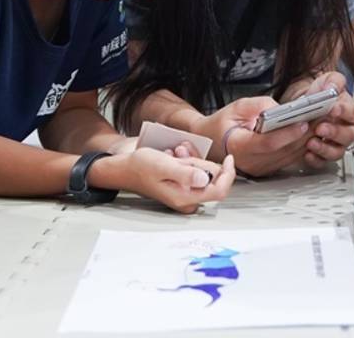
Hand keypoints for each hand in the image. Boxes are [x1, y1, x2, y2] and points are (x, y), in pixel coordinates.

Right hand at [120, 149, 235, 213]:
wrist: (125, 168)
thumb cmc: (140, 167)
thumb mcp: (164, 166)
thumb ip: (185, 174)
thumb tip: (206, 179)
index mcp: (185, 198)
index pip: (219, 190)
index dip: (228, 174)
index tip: (229, 158)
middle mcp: (187, 200)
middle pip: (211, 179)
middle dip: (200, 162)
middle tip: (181, 154)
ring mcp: (184, 194)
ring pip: (202, 173)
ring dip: (192, 160)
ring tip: (174, 155)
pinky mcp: (181, 187)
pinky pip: (194, 172)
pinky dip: (187, 162)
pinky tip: (174, 157)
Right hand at [195, 96, 309, 175]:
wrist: (210, 141)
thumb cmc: (221, 124)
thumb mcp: (237, 107)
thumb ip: (259, 105)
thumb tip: (282, 109)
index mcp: (239, 146)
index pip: (268, 143)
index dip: (287, 133)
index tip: (302, 122)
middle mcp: (250, 162)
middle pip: (284, 150)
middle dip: (304, 134)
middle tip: (320, 118)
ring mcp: (259, 168)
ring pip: (289, 156)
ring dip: (306, 140)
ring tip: (318, 123)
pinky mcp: (266, 169)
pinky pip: (287, 159)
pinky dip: (299, 146)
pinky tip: (308, 133)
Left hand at [296, 72, 353, 168]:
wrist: (306, 103)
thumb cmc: (321, 93)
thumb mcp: (328, 80)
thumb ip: (334, 81)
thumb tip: (333, 88)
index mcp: (351, 112)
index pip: (353, 113)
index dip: (344, 112)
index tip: (333, 109)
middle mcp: (347, 130)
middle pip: (348, 136)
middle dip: (334, 133)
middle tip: (320, 128)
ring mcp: (336, 143)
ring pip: (337, 152)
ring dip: (324, 148)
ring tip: (311, 142)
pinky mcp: (324, 154)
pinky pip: (322, 161)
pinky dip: (315, 159)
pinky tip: (307, 154)